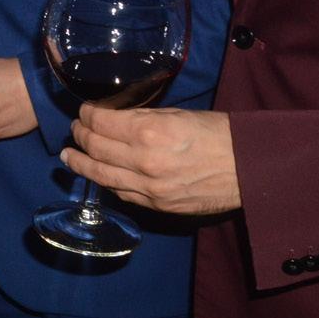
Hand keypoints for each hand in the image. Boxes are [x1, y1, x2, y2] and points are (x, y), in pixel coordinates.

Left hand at [61, 104, 240, 215]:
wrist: (249, 168)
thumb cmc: (218, 134)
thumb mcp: (177, 114)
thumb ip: (143, 118)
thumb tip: (116, 120)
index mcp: (148, 132)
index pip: (101, 123)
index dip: (87, 116)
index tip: (84, 112)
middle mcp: (143, 161)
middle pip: (96, 149)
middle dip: (80, 138)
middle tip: (74, 131)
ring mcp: (149, 187)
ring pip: (102, 176)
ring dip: (81, 164)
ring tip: (69, 157)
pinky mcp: (158, 205)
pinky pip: (122, 193)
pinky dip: (106, 182)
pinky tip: (98, 175)